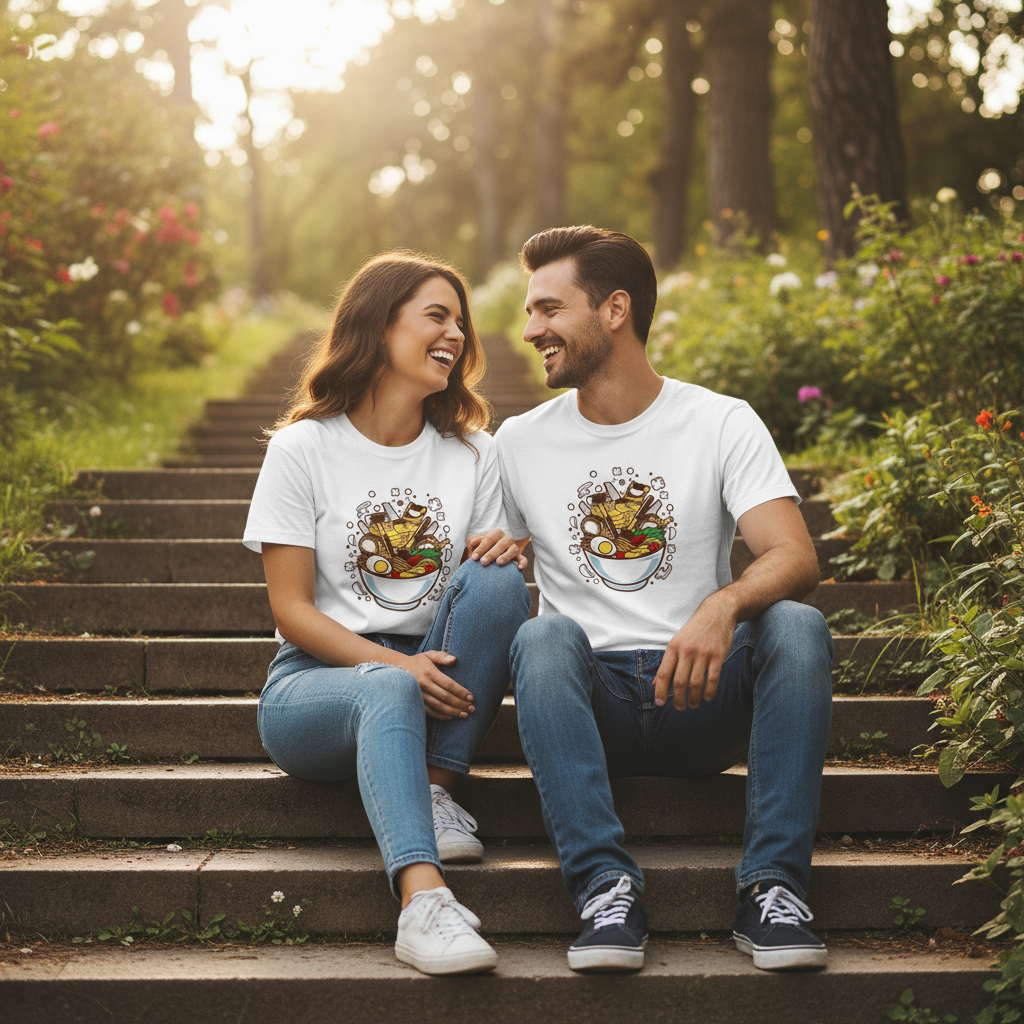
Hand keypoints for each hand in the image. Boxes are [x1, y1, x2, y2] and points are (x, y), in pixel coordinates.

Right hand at [401, 651, 475, 720]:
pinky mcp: (415, 702)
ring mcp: (418, 694)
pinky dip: (440, 715)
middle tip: (472, 708)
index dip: (460, 692)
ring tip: (464, 715)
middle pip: (445, 697)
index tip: (471, 697)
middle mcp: (423, 684)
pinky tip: (450, 716)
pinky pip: (429, 711)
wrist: (394, 669)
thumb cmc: (417, 662)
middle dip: (460, 704)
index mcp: (429, 672)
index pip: (448, 684)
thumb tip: (454, 659)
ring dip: (452, 711)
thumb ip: (441, 656)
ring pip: (438, 706)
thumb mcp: (428, 655)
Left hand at [467, 529, 527, 569]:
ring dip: (506, 556)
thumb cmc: (481, 550)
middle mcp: (507, 539)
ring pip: (513, 550)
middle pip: (501, 544)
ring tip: (498, 563)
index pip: (489, 539)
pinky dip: (523, 563)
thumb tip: (474, 541)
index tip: (474, 557)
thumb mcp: (475, 545)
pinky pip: (523, 559)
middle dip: (491, 553)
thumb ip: (473, 541)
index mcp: (496, 534)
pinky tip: (519, 568)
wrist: (489, 558)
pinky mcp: (519, 557)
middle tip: (483, 562)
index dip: (481, 547)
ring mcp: (514, 548)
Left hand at [653, 593, 736, 709]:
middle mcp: (687, 650)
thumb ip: (668, 662)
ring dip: (694, 699)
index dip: (660, 690)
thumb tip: (656, 683)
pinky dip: (710, 692)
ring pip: (696, 683)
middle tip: (679, 708)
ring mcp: (703, 653)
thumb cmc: (695, 629)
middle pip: (679, 682)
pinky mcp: (718, 655)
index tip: (659, 703)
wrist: (717, 612)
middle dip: (678, 700)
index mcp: (673, 647)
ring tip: (693, 705)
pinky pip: (713, 678)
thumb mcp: (677, 641)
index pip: (663, 673)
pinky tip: (707, 697)